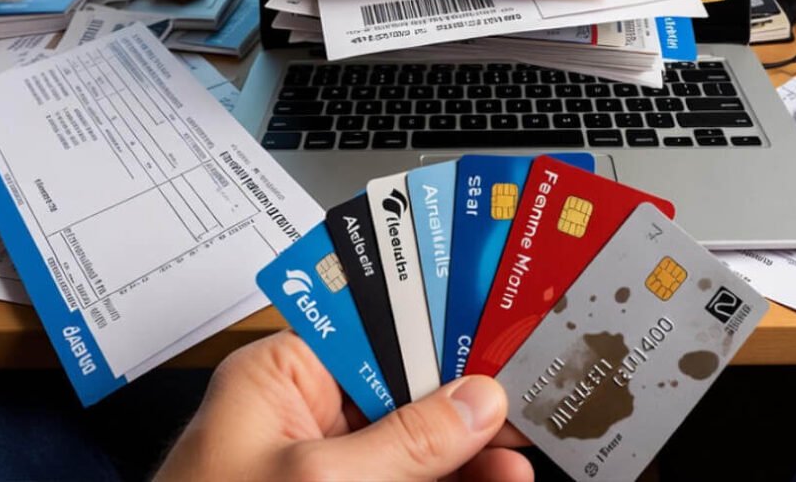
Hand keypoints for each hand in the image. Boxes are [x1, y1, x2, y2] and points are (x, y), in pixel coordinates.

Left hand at [154, 331, 532, 481]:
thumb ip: (405, 442)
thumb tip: (476, 402)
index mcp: (277, 380)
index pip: (370, 330)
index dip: (434, 328)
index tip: (492, 329)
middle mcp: (298, 416)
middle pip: (399, 388)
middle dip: (461, 400)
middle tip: (518, 399)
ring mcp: (318, 469)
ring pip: (408, 445)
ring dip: (465, 452)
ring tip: (517, 456)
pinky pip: (402, 481)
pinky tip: (490, 479)